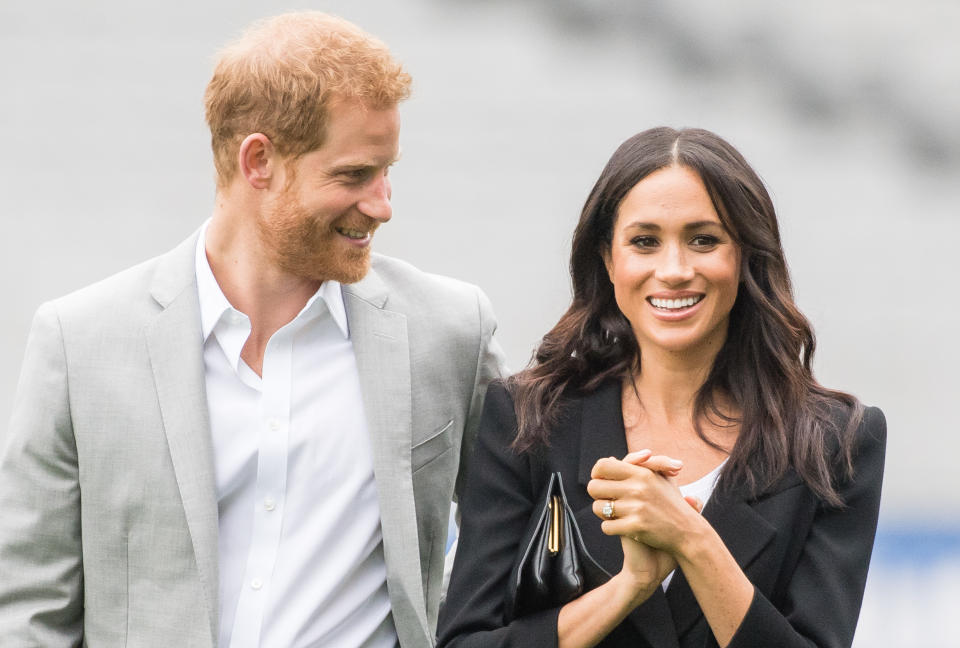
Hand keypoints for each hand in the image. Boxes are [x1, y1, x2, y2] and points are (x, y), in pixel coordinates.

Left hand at [588, 456, 703, 555]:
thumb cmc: (673, 505)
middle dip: (598, 495)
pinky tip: (621, 528)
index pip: (603, 465)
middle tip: (607, 500)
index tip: (602, 482)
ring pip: (598, 508)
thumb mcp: (661, 479)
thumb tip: (612, 459)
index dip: (597, 474)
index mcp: (642, 473)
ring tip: (615, 515)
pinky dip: (611, 529)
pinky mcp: (635, 527)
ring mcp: (636, 508)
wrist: (689, 534)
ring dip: (603, 514)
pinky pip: (606, 527)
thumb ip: (639, 466)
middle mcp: (637, 488)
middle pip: (593, 487)